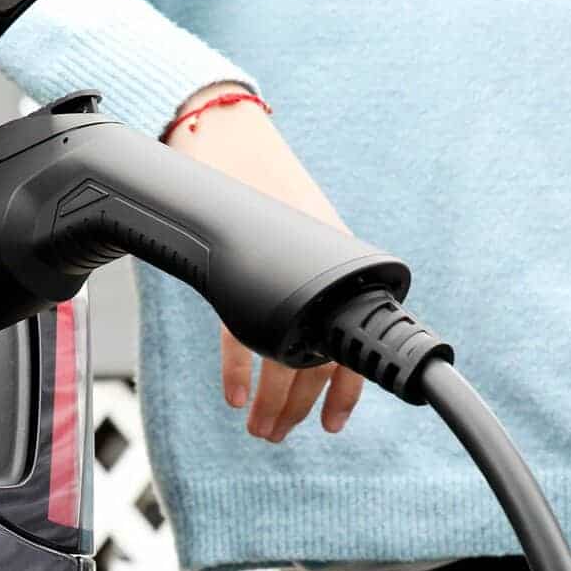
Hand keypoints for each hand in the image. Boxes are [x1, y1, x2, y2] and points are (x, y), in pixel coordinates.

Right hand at [164, 84, 363, 441]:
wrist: (224, 135)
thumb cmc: (260, 181)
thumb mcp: (301, 228)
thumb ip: (312, 271)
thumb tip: (315, 328)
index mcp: (333, 266)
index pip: (346, 341)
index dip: (342, 389)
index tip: (330, 424)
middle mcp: (311, 271)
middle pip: (309, 358)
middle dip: (294, 405)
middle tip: (279, 434)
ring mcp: (274, 270)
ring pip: (277, 354)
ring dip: (269, 399)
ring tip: (260, 429)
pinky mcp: (237, 265)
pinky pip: (237, 329)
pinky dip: (238, 368)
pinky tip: (236, 395)